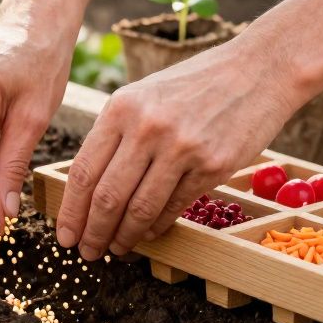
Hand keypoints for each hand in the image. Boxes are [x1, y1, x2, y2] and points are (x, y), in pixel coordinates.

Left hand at [55, 36, 302, 259]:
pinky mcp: (212, 166)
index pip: (83, 171)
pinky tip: (148, 234)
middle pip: (107, 197)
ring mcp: (181, 148)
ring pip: (140, 209)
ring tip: (117, 249)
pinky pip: (174, 206)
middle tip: (88, 252)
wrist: (257, 70)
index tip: (64, 234)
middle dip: (93, 232)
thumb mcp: (144, 95)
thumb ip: (116, 134)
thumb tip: (89, 186)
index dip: (71, 211)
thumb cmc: (195, 85)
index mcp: (121, 108)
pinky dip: (157, 226)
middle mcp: (147, 128)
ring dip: (125, 237)